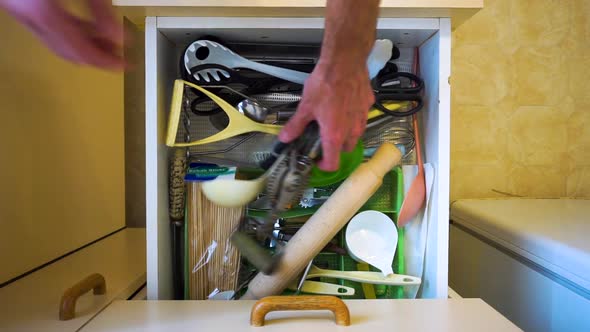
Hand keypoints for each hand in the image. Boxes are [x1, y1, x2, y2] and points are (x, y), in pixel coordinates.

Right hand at [1, 0, 124, 69]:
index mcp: (42, 10)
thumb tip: (119, 35)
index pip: (80, 51)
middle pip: (67, 51)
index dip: (107, 61)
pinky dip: (69, 31)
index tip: (128, 64)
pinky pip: (45, 28)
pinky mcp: (16, 4)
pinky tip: (90, 27)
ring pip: (55, 41)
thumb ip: (101, 8)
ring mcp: (16, 11)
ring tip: (112, 41)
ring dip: (84, 44)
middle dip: (97, 55)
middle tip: (123, 56)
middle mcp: (25, 15)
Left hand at [279, 63, 374, 170]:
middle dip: (334, 148)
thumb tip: (285, 138)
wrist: (345, 62)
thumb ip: (296, 125)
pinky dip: (352, 117)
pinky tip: (343, 106)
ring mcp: (362, 118)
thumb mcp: (305, 106)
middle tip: (322, 138)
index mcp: (334, 135)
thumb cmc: (326, 83)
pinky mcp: (368, 106)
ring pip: (355, 135)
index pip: (333, 164)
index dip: (323, 166)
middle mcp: (351, 131)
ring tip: (333, 121)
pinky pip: (360, 118)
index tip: (316, 160)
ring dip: (345, 134)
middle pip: (344, 150)